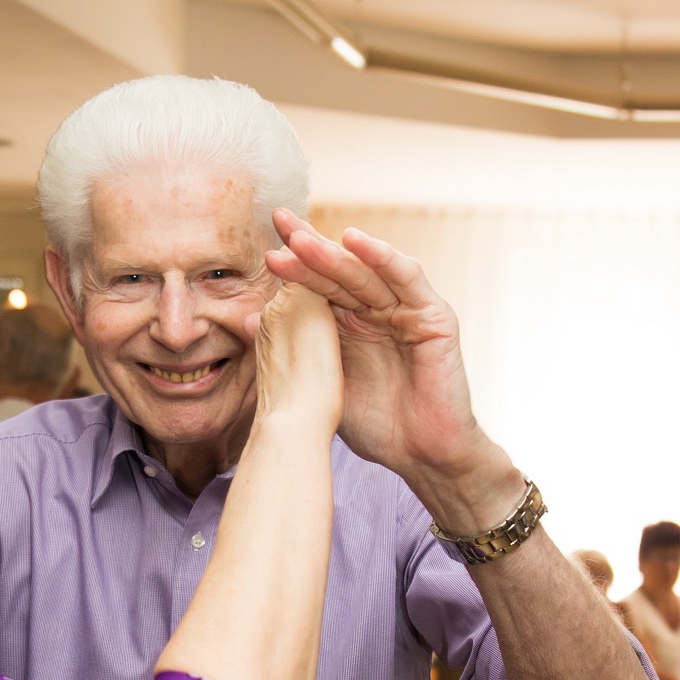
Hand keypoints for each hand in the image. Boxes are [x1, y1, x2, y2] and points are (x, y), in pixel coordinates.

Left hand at [266, 213, 484, 478]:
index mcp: (352, 323)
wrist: (421, 456)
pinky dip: (382, 257)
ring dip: (334, 254)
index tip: (262, 245)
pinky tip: (355, 241)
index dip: (295, 263)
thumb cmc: (376, 426)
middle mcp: (378, 309)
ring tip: (301, 239)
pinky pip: (407, 279)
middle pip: (340, 271)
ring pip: (367, 272)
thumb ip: (296, 351)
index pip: (320, 284)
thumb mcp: (324, 384)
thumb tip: (246, 322)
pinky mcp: (433, 315)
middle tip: (278, 224)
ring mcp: (406, 310)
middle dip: (308, 248)